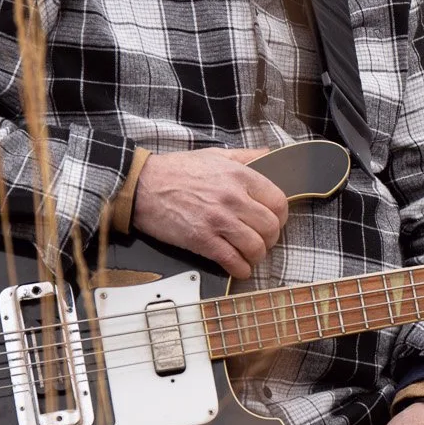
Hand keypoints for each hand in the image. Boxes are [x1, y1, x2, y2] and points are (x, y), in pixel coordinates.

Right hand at [131, 148, 289, 277]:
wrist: (142, 185)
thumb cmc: (176, 171)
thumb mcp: (215, 155)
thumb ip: (246, 157)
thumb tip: (270, 155)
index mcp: (239, 176)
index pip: (278, 201)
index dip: (281, 216)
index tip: (274, 221)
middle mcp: (233, 198)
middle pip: (271, 227)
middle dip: (270, 239)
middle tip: (262, 240)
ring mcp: (218, 220)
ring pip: (256, 247)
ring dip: (257, 256)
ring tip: (250, 255)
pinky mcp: (202, 240)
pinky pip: (233, 261)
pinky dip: (241, 269)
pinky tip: (238, 268)